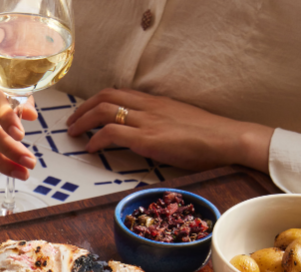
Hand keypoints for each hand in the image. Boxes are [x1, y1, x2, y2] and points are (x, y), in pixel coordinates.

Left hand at [66, 88, 270, 171]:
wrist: (228, 140)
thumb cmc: (209, 137)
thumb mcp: (179, 122)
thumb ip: (160, 123)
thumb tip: (145, 134)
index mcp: (156, 102)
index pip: (118, 92)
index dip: (96, 101)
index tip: (85, 112)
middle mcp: (149, 107)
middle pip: (105, 97)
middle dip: (82, 109)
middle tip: (71, 123)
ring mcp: (148, 122)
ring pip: (104, 111)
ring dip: (83, 122)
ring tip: (74, 134)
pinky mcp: (149, 140)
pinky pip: (113, 133)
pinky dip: (96, 140)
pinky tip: (91, 149)